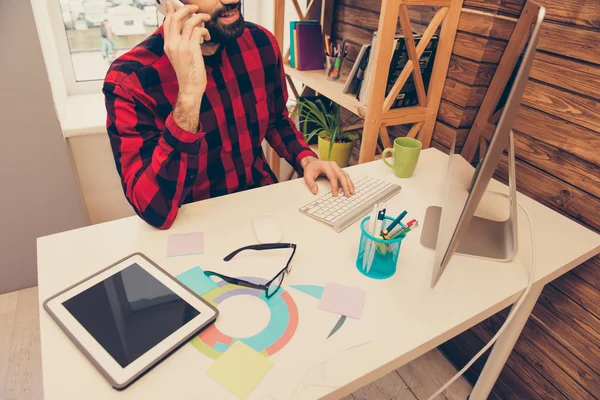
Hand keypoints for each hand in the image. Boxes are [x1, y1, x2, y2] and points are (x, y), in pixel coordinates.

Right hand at [163, 3, 210, 131]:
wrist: (190, 88)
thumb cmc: (188, 74)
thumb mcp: (179, 57)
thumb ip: (180, 44)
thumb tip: (186, 31)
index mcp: (168, 45)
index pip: (166, 23)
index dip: (170, 11)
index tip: (173, 3)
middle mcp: (172, 44)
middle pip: (175, 17)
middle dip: (186, 9)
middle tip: (195, 8)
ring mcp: (181, 46)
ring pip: (189, 22)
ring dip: (200, 17)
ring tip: (206, 18)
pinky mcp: (191, 48)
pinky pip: (198, 30)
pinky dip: (205, 30)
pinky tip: (207, 37)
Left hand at [301, 157, 354, 196]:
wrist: (312, 162)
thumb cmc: (310, 168)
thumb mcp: (307, 175)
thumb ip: (310, 183)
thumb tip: (315, 191)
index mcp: (325, 165)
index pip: (332, 176)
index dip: (334, 186)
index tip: (335, 194)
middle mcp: (333, 165)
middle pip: (341, 175)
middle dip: (345, 185)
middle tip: (347, 194)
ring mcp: (336, 167)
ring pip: (345, 175)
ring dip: (349, 184)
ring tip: (352, 192)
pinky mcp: (338, 169)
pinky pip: (345, 175)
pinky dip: (349, 182)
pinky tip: (351, 187)